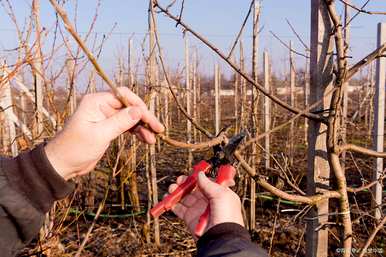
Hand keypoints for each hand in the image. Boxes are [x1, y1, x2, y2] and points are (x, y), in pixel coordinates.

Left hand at [45, 87, 163, 179]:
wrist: (63, 164)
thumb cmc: (76, 148)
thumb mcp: (100, 134)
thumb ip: (120, 122)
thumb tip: (139, 111)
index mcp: (96, 101)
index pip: (124, 96)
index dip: (139, 106)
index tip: (149, 119)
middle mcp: (102, 106)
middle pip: (130, 107)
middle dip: (144, 118)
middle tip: (158, 129)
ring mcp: (106, 117)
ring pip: (130, 117)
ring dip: (142, 127)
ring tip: (153, 139)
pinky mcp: (108, 128)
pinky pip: (127, 127)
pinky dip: (136, 132)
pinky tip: (146, 140)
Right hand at [168, 171, 243, 237]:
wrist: (221, 237)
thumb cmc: (226, 216)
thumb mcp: (222, 195)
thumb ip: (209, 183)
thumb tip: (200, 174)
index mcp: (219, 194)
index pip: (206, 182)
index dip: (198, 177)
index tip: (190, 173)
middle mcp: (208, 201)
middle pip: (193, 188)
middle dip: (185, 183)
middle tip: (179, 180)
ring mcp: (198, 209)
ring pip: (184, 197)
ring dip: (176, 191)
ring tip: (171, 189)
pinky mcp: (189, 218)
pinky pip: (178, 208)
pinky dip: (171, 203)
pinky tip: (167, 199)